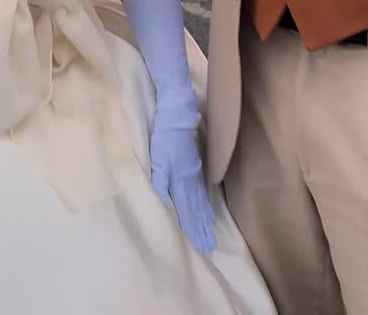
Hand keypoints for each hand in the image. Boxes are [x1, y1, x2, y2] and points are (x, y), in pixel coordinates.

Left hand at [150, 105, 216, 255]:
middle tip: (208, 249)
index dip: (192, 231)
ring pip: (201, 204)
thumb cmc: (164, 138)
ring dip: (205, 222)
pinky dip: (206, 207)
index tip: (199, 248)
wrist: (178, 118)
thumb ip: (159, 181)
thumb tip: (160, 204)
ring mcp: (195, 176)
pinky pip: (203, 194)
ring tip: (210, 237)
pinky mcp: (195, 169)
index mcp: (180, 182)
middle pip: (197, 212)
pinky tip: (208, 213)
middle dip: (202, 231)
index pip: (186, 213)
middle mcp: (190, 182)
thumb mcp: (157, 159)